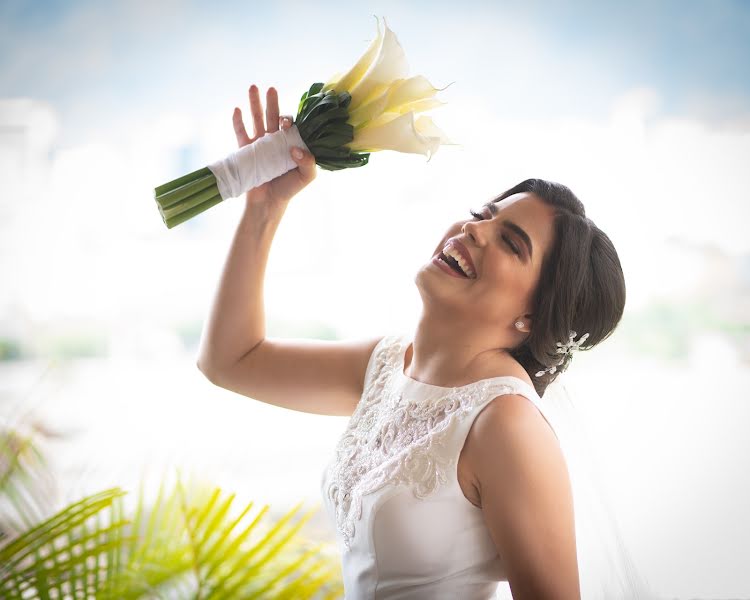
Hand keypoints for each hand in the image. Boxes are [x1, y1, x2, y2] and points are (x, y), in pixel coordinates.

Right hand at [232, 84, 315, 209]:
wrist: (268, 203)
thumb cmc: (289, 189)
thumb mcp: (307, 176)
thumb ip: (309, 162)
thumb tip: (295, 148)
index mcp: (291, 143)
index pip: (290, 125)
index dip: (288, 120)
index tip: (285, 123)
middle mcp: (275, 140)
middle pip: (272, 116)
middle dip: (272, 102)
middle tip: (271, 88)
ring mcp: (260, 144)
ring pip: (256, 120)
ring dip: (254, 104)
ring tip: (253, 88)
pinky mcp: (246, 151)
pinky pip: (241, 133)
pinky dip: (238, 121)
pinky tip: (237, 109)